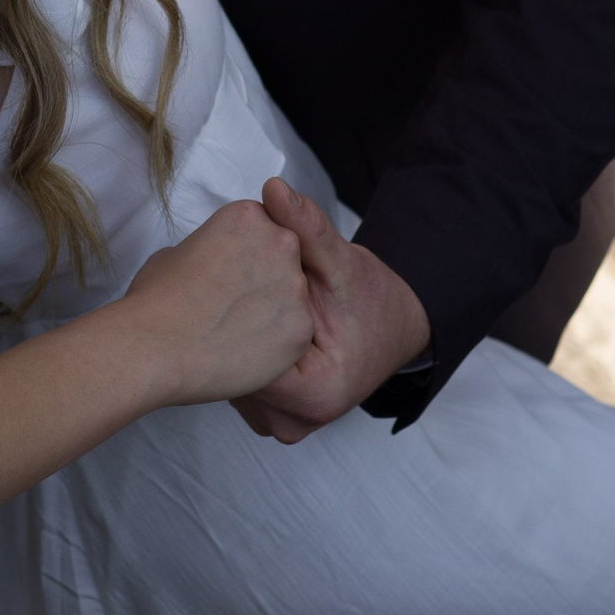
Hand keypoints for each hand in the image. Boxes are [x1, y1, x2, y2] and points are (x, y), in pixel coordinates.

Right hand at [121, 199, 315, 406]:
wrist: (156, 347)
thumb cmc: (156, 300)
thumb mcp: (175, 252)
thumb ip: (208, 249)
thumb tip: (209, 264)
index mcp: (248, 217)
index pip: (263, 228)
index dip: (246, 254)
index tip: (228, 272)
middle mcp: (280, 243)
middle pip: (285, 258)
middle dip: (266, 277)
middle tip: (232, 302)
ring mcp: (295, 287)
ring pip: (293, 297)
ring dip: (272, 310)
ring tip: (235, 329)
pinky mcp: (301, 329)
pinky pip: (294, 334)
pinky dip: (276, 344)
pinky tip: (244, 350)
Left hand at [231, 181, 431, 443]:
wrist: (392, 330)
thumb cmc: (370, 301)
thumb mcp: (342, 262)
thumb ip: (306, 229)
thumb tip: (275, 189)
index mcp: (315, 394)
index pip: (247, 355)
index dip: (235, 309)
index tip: (226, 275)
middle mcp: (293, 423)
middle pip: (234, 371)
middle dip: (227, 323)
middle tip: (221, 281)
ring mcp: (277, 424)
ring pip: (230, 376)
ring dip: (227, 337)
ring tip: (231, 299)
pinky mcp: (267, 413)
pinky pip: (238, 379)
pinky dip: (235, 347)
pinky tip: (238, 318)